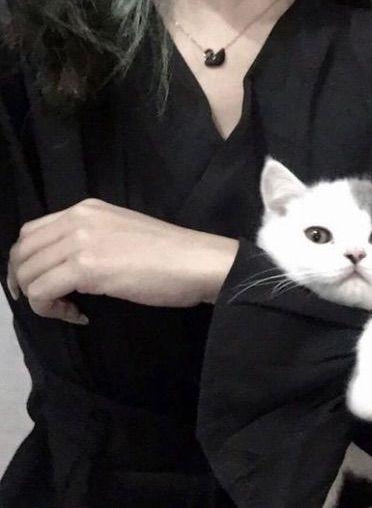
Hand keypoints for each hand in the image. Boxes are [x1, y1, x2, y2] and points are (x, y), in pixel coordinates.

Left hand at [7, 198, 238, 323]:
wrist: (196, 262)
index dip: (27, 262)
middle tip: (48, 302)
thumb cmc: (170, 254)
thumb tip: (69, 264)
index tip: (41, 284)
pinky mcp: (86, 266)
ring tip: (69, 309)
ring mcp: (80, 240)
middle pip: (23, 252)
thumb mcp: (122, 233)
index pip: (32, 232)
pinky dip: (51, 310)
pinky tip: (78, 315)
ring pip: (28, 274)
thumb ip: (92, 239)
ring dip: (40, 298)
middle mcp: (77, 218)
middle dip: (25, 281)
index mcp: (86, 208)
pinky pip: (41, 292)